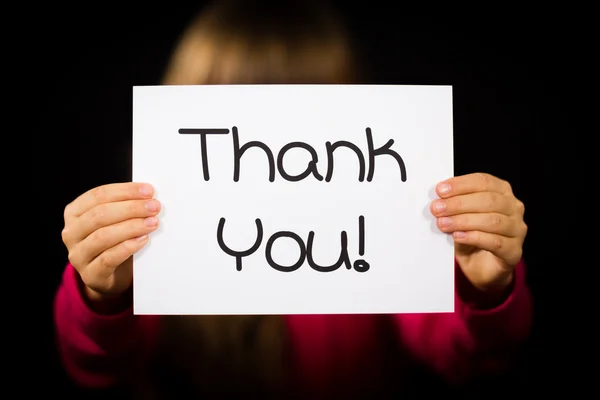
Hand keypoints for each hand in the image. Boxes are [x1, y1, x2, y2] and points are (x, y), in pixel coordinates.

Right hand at [61, 182, 160, 300]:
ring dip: (131, 227)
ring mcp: (78, 255)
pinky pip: (108, 258)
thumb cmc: (115, 242)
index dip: (125, 191)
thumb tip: (148, 195)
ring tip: (152, 223)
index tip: (148, 190)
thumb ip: (125, 207)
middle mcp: (71, 233)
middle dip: (131, 208)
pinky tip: (143, 239)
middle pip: (100, 214)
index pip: (98, 195)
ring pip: (103, 236)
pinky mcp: (90, 274)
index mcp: (75, 212)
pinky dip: (128, 247)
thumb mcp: (115, 221)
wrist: (111, 276)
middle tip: (154, 206)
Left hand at [430, 173, 526, 292]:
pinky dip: (474, 237)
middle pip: (489, 200)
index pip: (483, 181)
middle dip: (459, 203)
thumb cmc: (471, 238)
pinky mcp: (514, 251)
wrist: (482, 268)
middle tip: (437, 209)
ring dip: (464, 221)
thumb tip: (438, 202)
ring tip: (444, 224)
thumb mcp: (460, 218)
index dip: (461, 185)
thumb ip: (453, 207)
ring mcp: (517, 230)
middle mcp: (513, 208)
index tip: (440, 190)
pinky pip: (496, 242)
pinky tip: (458, 236)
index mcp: (502, 193)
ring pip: (493, 220)